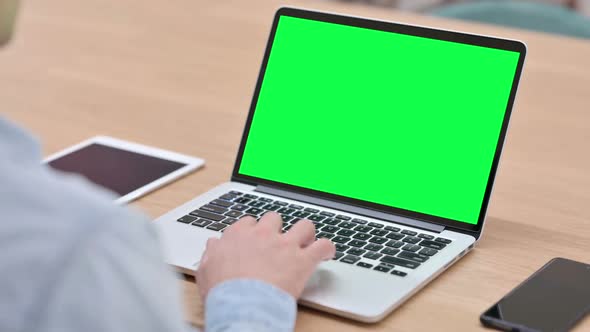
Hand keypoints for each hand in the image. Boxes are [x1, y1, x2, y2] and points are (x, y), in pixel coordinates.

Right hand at [196, 212, 335, 300]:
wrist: (241, 305)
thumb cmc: (222, 292)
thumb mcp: (206, 270)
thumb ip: (211, 254)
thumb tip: (214, 245)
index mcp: (238, 235)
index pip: (249, 222)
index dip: (254, 230)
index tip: (256, 239)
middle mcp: (263, 234)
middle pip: (275, 218)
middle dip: (279, 228)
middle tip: (280, 242)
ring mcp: (284, 245)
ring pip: (303, 225)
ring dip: (306, 233)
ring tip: (307, 242)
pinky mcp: (303, 260)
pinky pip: (323, 246)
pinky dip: (327, 248)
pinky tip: (327, 253)